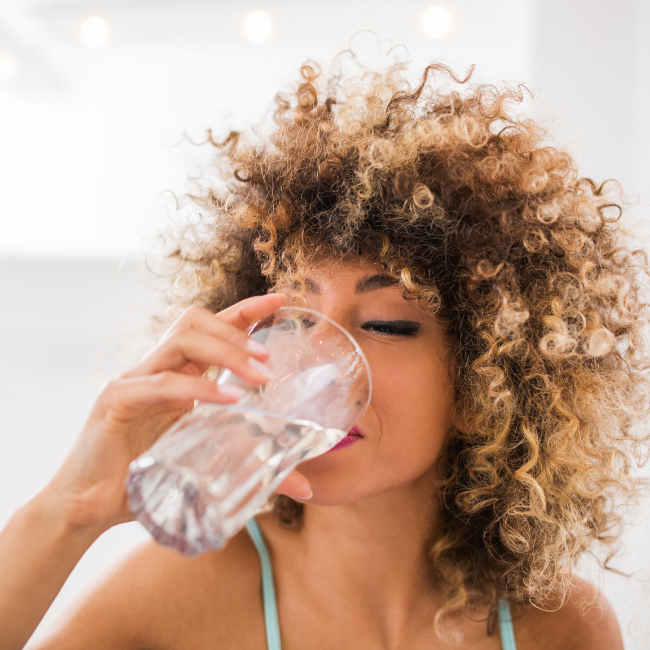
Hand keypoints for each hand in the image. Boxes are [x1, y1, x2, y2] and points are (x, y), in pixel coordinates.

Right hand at [44, 293, 311, 534]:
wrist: (90, 508)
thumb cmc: (148, 481)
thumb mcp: (208, 466)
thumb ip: (254, 467)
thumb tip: (306, 484)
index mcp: (176, 374)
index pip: (211, 328)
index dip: (245, 310)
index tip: (281, 300)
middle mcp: (156, 368)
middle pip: (196, 321)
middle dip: (237, 330)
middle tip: (270, 358)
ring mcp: (134, 380)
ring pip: (181, 340)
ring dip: (225, 351)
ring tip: (259, 375)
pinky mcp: (116, 401)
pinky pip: (161, 383)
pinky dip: (197, 387)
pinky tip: (228, 401)